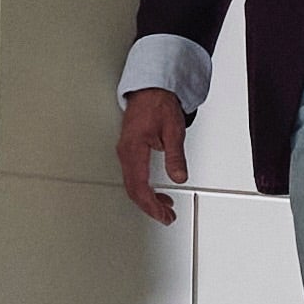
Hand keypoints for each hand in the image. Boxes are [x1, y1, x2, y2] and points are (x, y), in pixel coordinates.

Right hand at [115, 91, 189, 223]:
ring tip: (164, 207)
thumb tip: (178, 177)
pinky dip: (144, 188)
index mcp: (134, 150)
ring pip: (132, 185)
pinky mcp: (129, 150)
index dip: (152, 205)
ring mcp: (125, 152)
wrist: (150, 88)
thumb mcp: (173, 130)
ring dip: (147, 199)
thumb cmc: (159, 104)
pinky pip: (132, 176)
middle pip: (134, 190)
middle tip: (166, 216)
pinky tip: (156, 192)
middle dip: (150, 207)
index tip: (164, 215)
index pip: (140, 187)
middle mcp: (126, 153)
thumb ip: (175, 156)